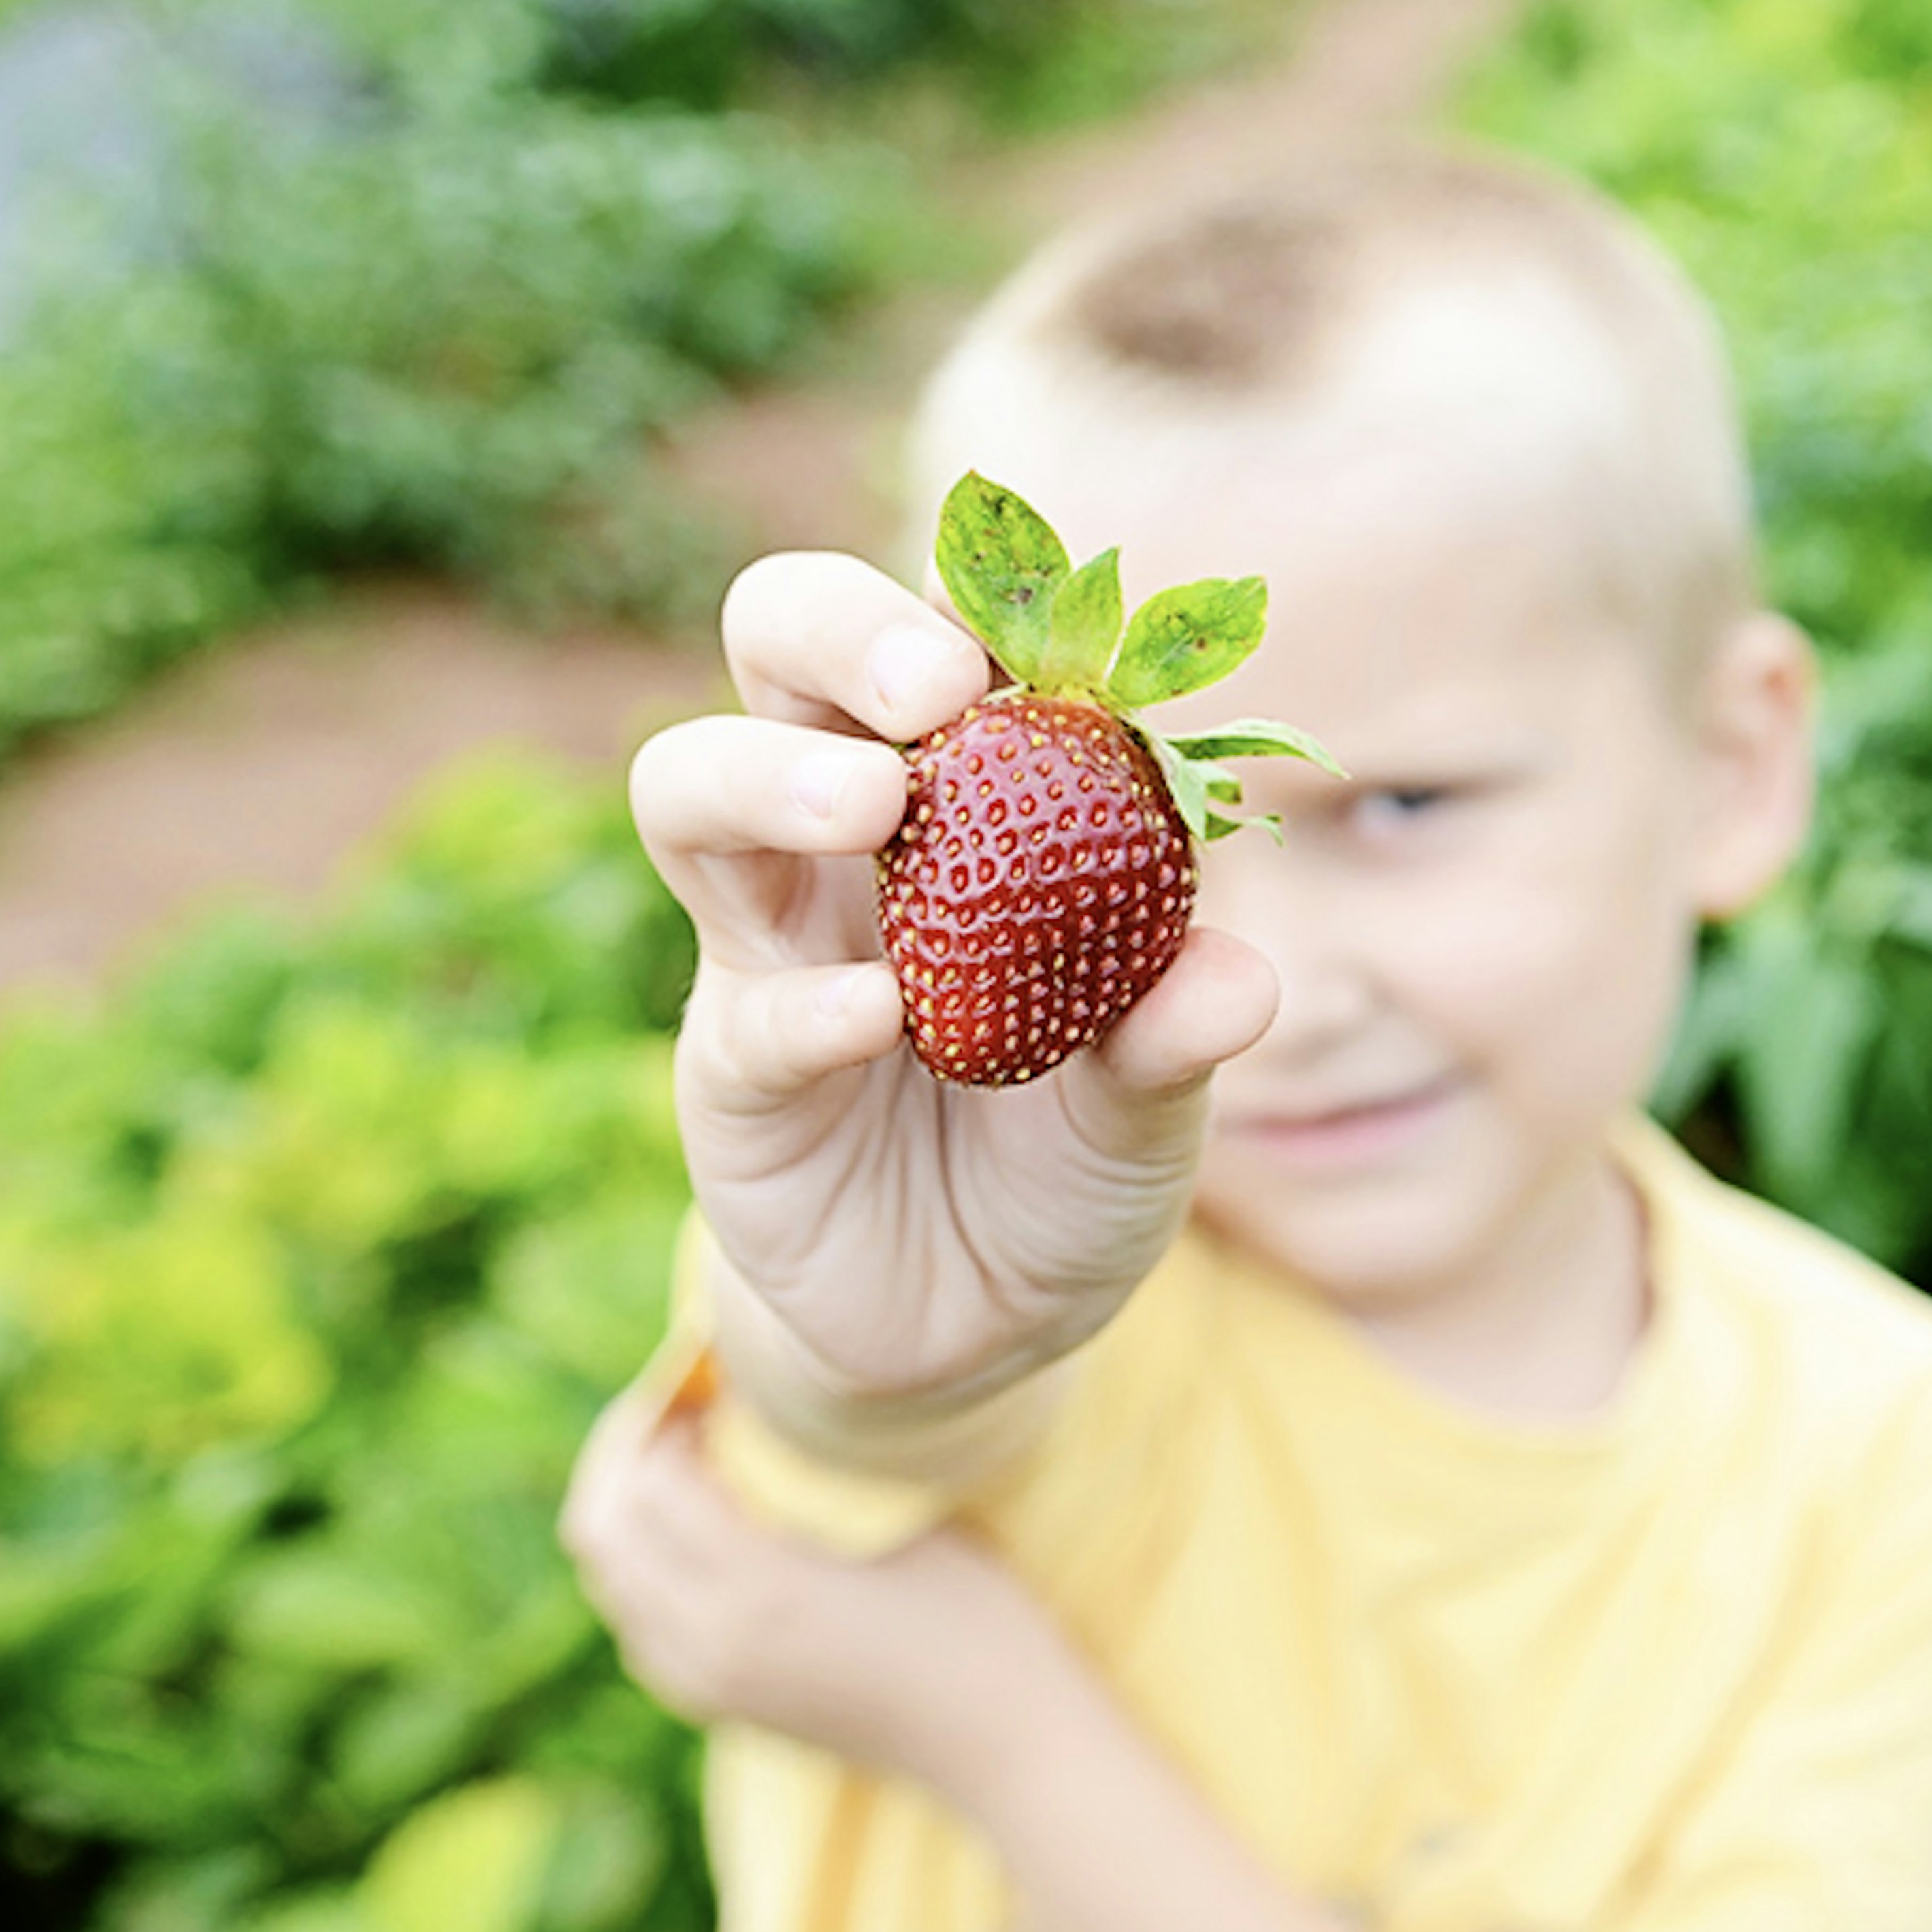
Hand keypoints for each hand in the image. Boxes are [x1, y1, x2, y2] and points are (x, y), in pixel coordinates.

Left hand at [559, 1399, 1059, 1796]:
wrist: (998, 1744)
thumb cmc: (973, 1617)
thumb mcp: (897, 1521)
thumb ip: (808, 1474)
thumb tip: (744, 1414)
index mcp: (756, 1586)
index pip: (648, 1480)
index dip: (663, 1415)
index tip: (706, 1377)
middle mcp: (707, 1641)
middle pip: (601, 1530)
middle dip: (622, 1456)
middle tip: (671, 1410)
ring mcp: (704, 1683)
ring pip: (610, 1581)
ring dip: (627, 1512)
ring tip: (680, 1462)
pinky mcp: (716, 1707)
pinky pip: (637, 1627)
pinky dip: (645, 1570)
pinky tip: (698, 1537)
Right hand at [628, 552, 1278, 1414]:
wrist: (984, 1328)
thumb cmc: (1071, 1164)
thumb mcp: (1153, 1105)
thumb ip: (1181, 1033)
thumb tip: (1240, 975)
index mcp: (970, 801)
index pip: (950, 642)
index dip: (987, 602)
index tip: (1051, 624)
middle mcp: (848, 840)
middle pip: (778, 650)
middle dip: (840, 630)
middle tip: (928, 685)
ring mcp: (768, 944)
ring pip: (690, 787)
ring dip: (775, 773)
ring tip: (871, 804)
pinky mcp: (730, 1070)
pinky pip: (743, 1010)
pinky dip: (806, 1003)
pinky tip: (875, 1019)